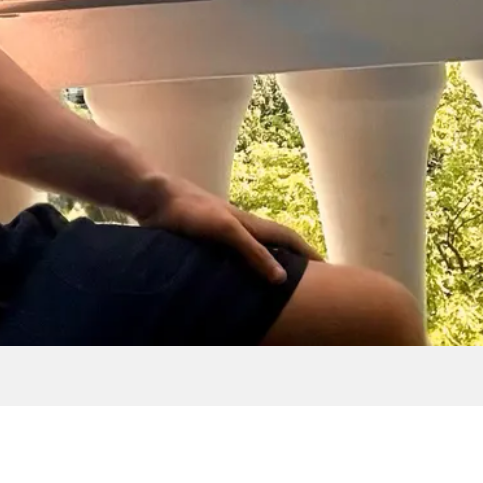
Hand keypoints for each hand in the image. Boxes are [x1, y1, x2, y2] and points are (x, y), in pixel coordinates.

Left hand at [133, 175, 321, 284]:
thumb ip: (253, 252)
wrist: (155, 197)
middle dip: (293, 259)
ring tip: (276, 285)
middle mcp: (240, 228)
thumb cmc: (191, 211)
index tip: (328, 267)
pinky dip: (241, 268)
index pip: (288, 238)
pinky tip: (235, 282)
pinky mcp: (202, 241)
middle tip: (308, 280)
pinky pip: (231, 258)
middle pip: (274, 244)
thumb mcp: (226, 231)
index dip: (308, 252)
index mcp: (250, 224)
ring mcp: (222, 234)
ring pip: (252, 251)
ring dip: (267, 264)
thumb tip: (282, 279)